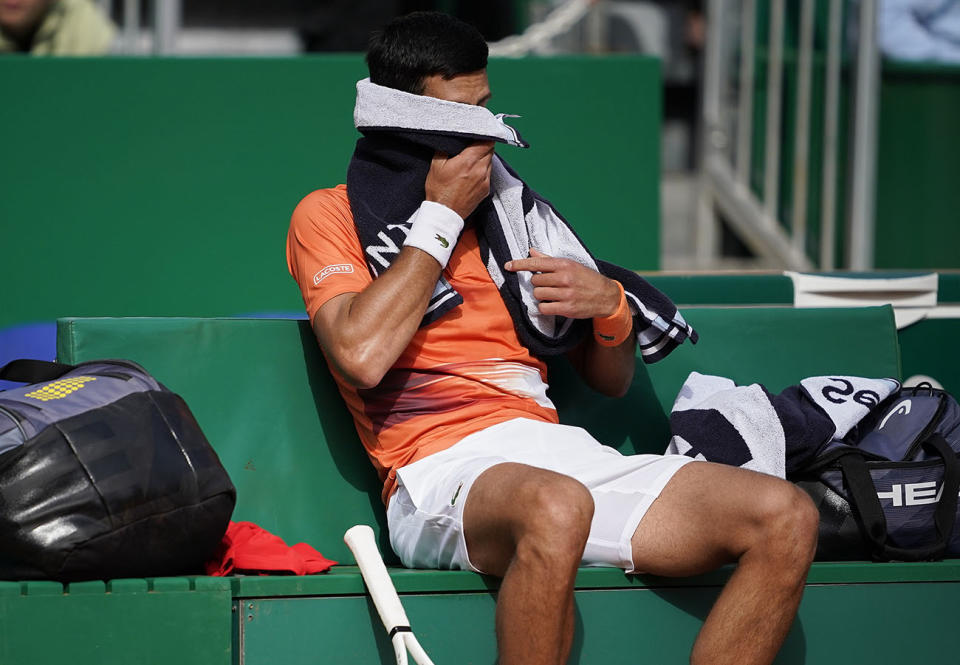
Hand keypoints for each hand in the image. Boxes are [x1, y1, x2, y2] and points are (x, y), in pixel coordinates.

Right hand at [424, 141, 494, 219]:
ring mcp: (485, 181)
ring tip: (471, 160)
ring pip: (490, 162)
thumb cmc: (439, 190)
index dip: (484, 135)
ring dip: (483, 158)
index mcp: (468, 161)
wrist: (444, 213)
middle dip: (483, 146)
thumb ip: (446, 148)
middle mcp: (480, 170)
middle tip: (474, 145)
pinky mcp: (486, 190)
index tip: (479, 133)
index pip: (486, 142)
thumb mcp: (436, 165)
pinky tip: (472, 173)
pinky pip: (489, 174)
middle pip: (490, 150)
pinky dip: (483, 170)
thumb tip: (453, 140)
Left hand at [505, 248, 621, 318]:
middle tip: (549, 285)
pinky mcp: (567, 308)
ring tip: (552, 295)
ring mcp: (566, 294)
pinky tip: (553, 305)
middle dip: (538, 284)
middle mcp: (564, 278)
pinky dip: (544, 308)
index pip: (536, 263)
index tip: (508, 266)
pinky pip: (543, 308)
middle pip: (535, 282)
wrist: (606, 296)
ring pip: (538, 295)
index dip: (519, 264)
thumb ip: (549, 260)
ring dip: (541, 296)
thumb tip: (531, 251)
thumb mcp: (570, 265)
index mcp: (564, 265)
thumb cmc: (586, 279)